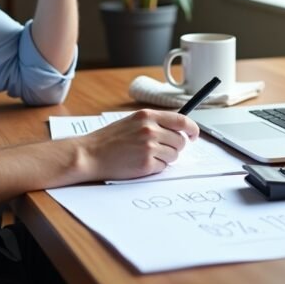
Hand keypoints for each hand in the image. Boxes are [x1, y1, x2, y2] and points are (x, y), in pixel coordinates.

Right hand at [79, 109, 199, 180]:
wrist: (90, 154)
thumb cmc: (109, 139)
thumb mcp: (132, 121)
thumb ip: (153, 122)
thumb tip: (177, 129)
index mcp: (147, 115)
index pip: (181, 120)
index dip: (192, 129)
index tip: (194, 135)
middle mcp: (150, 129)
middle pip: (180, 141)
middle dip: (175, 147)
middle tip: (160, 149)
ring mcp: (149, 147)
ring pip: (174, 156)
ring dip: (165, 158)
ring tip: (145, 155)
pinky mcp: (146, 164)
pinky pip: (163, 168)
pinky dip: (155, 168)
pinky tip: (140, 163)